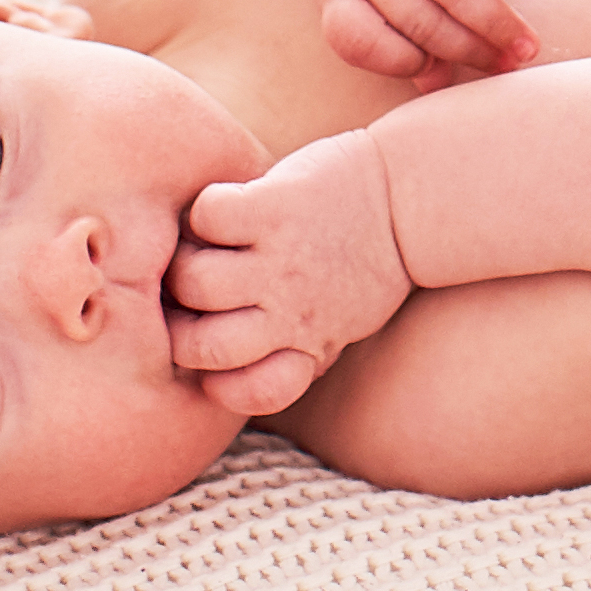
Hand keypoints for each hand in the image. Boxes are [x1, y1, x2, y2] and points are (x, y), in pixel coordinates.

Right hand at [171, 132, 407, 417]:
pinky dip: (208, 207)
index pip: (234, 392)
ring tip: (205, 247)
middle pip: (197, 346)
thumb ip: (292, 355)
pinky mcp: (278, 206)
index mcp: (304, 347)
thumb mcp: (339, 327)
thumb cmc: (363, 264)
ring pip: (192, 280)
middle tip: (192, 295)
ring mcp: (283, 260)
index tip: (219, 348)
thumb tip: (221, 381)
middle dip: (179, 323)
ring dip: (186, 259)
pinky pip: (208, 216)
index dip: (211, 379)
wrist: (411, 198)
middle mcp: (292, 314)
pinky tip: (232, 206)